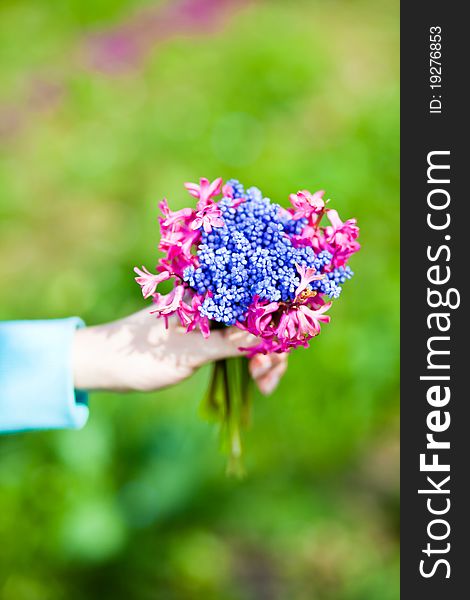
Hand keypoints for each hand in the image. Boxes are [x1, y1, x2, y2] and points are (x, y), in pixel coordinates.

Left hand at [72, 306, 286, 393]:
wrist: (107, 364)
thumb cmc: (143, 354)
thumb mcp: (190, 352)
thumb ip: (230, 343)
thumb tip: (270, 337)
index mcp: (209, 291)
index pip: (258, 300)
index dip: (275, 327)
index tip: (271, 358)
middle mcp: (217, 300)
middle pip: (263, 318)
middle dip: (272, 348)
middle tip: (264, 379)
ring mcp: (216, 318)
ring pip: (256, 334)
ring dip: (265, 358)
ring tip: (263, 386)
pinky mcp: (212, 335)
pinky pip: (243, 345)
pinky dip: (253, 362)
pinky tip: (257, 382)